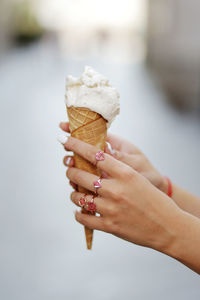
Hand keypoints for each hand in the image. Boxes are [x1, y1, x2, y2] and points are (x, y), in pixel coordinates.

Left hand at [60, 135, 180, 252]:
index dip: (75, 144)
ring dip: (74, 193)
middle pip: (81, 175)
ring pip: (79, 197)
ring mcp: (110, 208)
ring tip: (76, 193)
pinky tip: (80, 211)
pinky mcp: (109, 225)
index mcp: (125, 173)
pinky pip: (84, 218)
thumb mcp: (137, 178)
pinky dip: (79, 214)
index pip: (94, 154)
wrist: (168, 226)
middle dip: (70, 170)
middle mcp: (115, 189)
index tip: (63, 138)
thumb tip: (96, 162)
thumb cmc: (154, 199)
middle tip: (69, 169)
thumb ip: (117, 170)